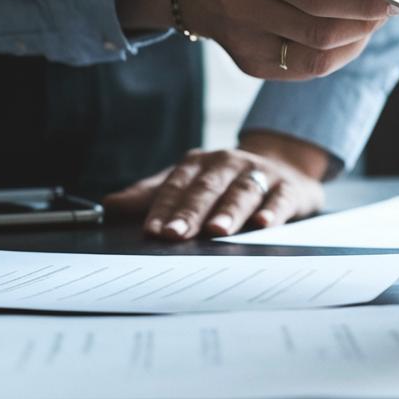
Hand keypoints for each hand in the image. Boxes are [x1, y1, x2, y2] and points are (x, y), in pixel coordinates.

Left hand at [102, 132, 327, 239]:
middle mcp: (229, 164)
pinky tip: (263, 223)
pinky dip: (272, 210)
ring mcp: (261, 173)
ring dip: (229, 211)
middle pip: (207, 189)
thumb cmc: (227, 183)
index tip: (152, 231)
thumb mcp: (190, 184)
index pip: (177, 186)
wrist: (285, 166)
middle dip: (191, 212)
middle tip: (176, 234)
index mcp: (199, 164)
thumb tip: (110, 204)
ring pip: (242, 192)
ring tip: (216, 230)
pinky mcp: (289, 187)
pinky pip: (280, 198)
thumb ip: (152, 196)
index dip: (164, 208)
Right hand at [118, 0, 398, 80]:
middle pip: (322, 31)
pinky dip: (337, 53)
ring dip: (356, 40)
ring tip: (370, 19)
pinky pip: (307, 69)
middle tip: (389, 8)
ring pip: (319, 58)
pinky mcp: (251, 66)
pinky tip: (346, 34)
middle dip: (365, 22)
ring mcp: (245, 44)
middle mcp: (243, 10)